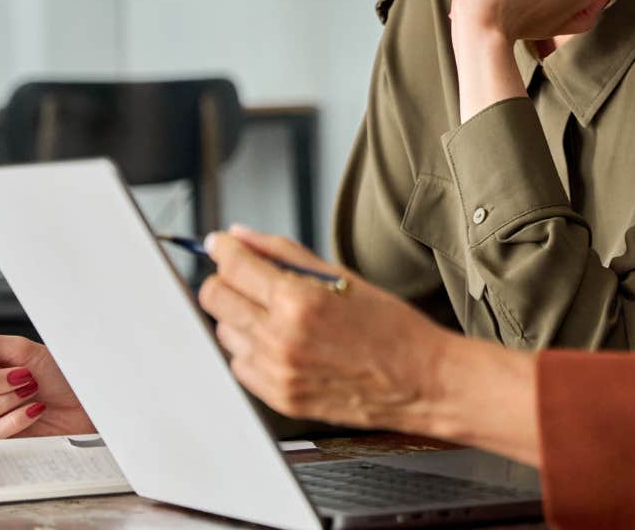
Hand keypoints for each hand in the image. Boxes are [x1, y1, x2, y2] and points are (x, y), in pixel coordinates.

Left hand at [200, 225, 543, 463]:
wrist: (420, 382)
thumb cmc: (391, 329)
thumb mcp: (343, 276)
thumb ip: (285, 253)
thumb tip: (242, 237)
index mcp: (299, 302)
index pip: (233, 266)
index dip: (223, 248)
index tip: (221, 244)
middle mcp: (280, 339)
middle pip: (215, 299)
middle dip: (226, 280)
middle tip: (247, 276)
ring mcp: (276, 373)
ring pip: (224, 332)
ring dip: (240, 316)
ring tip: (277, 314)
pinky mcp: (278, 398)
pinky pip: (240, 365)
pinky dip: (252, 349)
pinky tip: (282, 342)